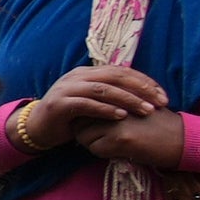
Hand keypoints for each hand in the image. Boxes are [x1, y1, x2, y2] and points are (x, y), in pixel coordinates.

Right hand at [27, 63, 164, 140]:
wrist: (37, 128)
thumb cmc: (69, 118)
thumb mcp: (91, 101)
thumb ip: (109, 94)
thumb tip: (139, 93)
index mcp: (87, 72)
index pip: (121, 71)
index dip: (145, 81)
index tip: (162, 95)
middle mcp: (78, 76)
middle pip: (116, 77)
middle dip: (141, 89)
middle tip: (160, 102)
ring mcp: (67, 89)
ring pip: (104, 89)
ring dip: (128, 100)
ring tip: (146, 110)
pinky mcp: (60, 104)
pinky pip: (87, 104)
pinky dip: (106, 109)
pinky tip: (121, 117)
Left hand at [76, 109, 189, 170]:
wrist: (182, 140)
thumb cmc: (159, 125)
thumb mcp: (136, 106)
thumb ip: (113, 105)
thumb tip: (85, 113)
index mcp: (119, 95)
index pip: (87, 105)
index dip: (88, 118)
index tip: (97, 126)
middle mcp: (116, 105)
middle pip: (80, 120)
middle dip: (86, 131)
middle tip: (103, 137)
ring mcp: (117, 121)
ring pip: (84, 135)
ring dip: (93, 143)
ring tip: (113, 144)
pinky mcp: (120, 138)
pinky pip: (95, 148)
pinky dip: (102, 153)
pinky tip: (119, 151)